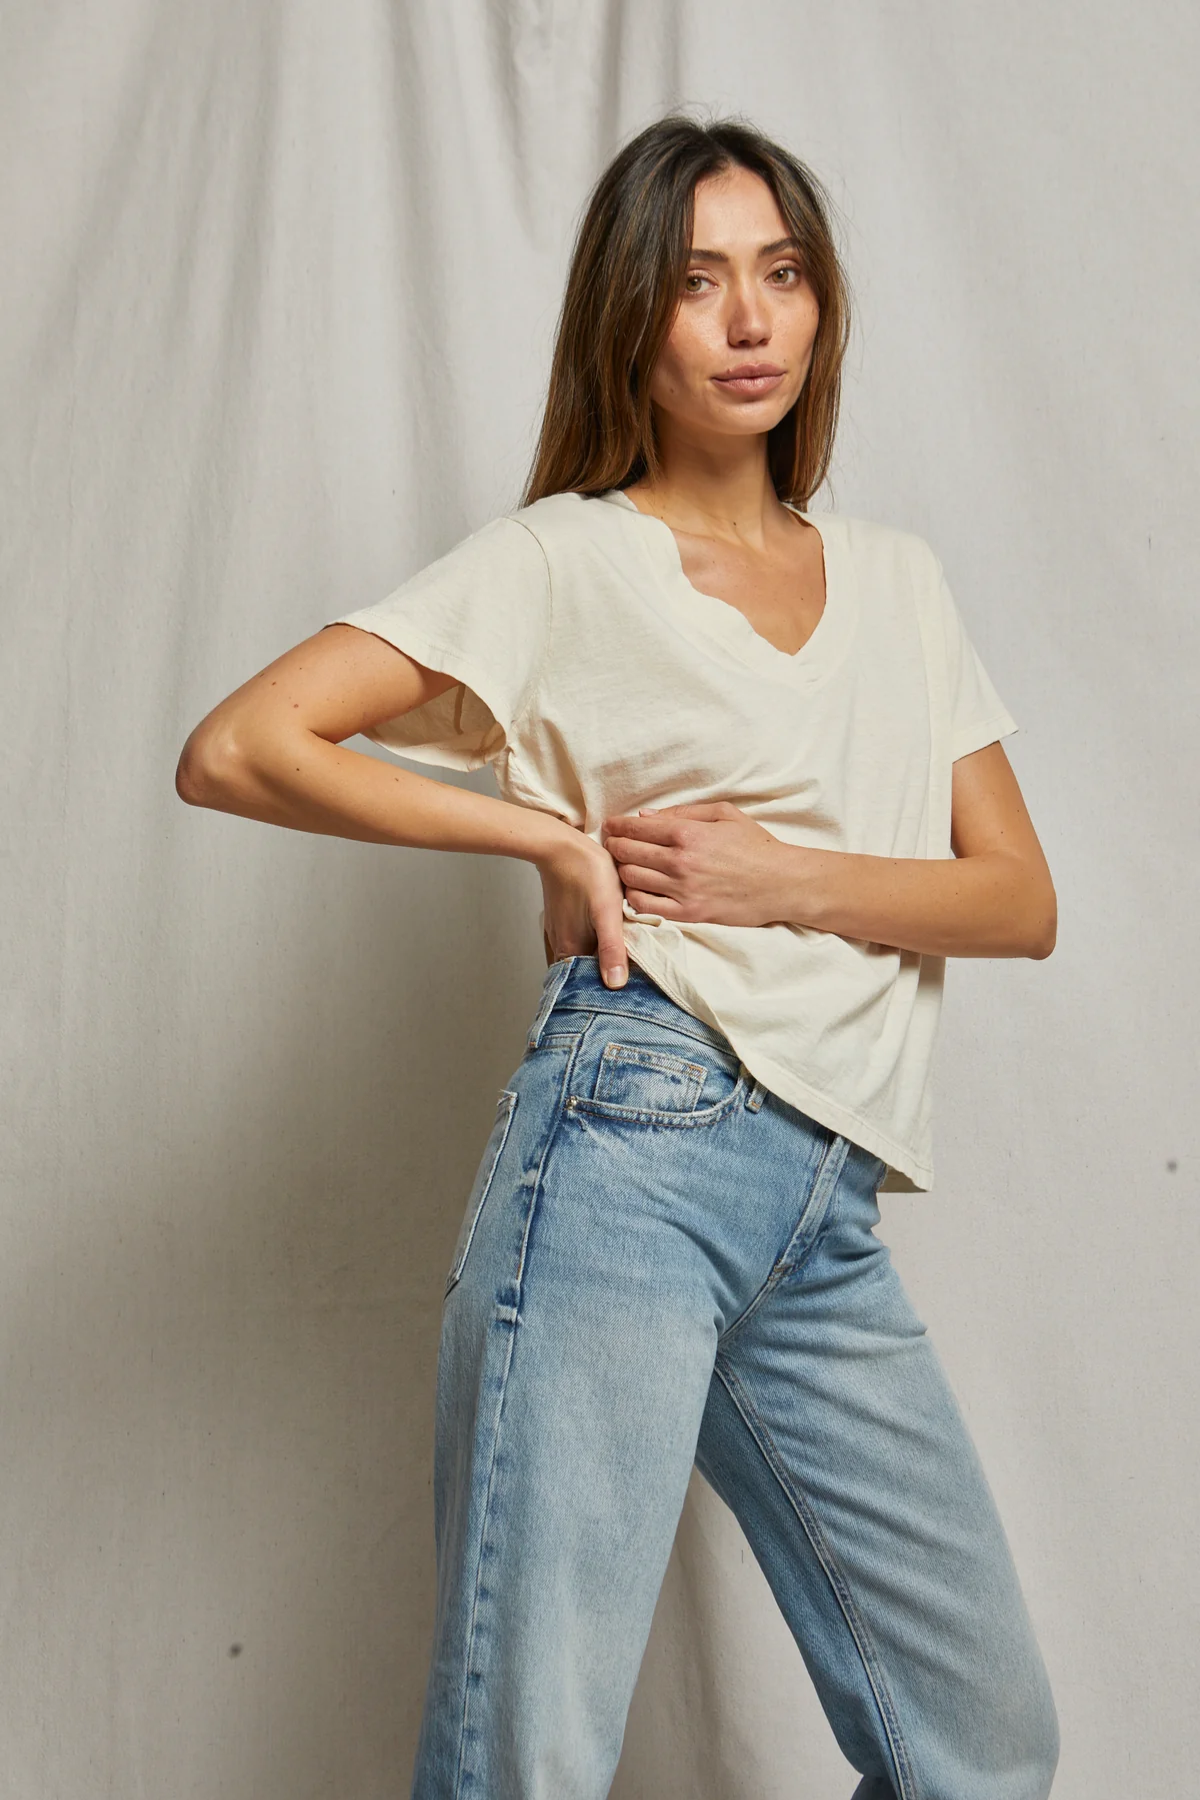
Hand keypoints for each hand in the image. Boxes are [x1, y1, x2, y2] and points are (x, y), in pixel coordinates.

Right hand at [534, 826, 629, 986]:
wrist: (559, 845)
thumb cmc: (586, 873)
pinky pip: (576, 941)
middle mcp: (560, 945)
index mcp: (571, 949)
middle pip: (583, 972)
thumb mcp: (606, 912)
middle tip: (627, 976)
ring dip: (596, 961)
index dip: (608, 988)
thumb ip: (611, 949)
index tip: (628, 989)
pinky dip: (589, 946)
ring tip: (619, 959)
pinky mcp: (561, 918)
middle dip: (602, 977)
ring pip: (579, 956)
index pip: (590, 982)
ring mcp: (559, 931)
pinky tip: (601, 937)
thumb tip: (615, 985)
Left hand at [601, 801, 792, 927]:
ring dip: (623, 871)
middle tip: (613, 845)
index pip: (636, 828)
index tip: (611, 826)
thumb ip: (683, 812)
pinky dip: (634, 897)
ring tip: (627, 866)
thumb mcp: (725, 814)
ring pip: (631, 879)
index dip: (617, 826)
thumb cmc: (756, 846)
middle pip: (627, 853)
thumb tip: (646, 816)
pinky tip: (639, 890)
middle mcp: (680, 861)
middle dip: (615, 846)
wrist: (782, 883)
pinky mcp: (688, 913)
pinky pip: (645, 906)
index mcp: (688, 833)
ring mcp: (683, 890)